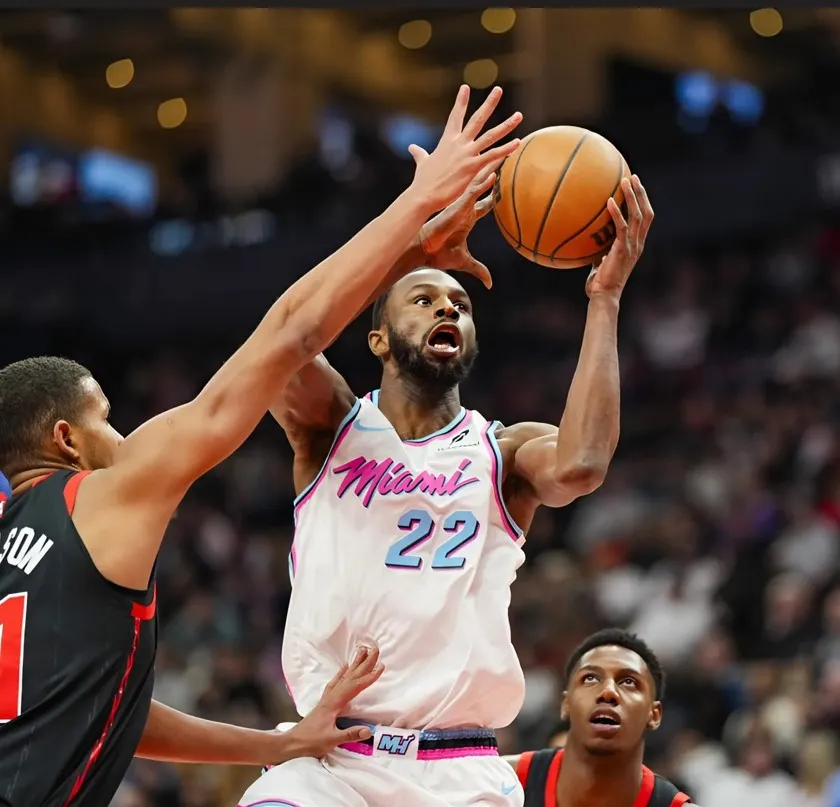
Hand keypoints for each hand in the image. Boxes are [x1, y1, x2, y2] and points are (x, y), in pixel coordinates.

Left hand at [279, 645, 383, 759]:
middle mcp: (331, 696)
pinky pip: (336, 682)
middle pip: (351, 676)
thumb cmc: (311, 742)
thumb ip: (350, 734)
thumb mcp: (332, 740)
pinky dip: (341, 673)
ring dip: (354, 664)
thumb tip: (369, 730)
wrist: (292, 743)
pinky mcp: (325, 701)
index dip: (369, 677)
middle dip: (364, 663)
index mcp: (334, 703)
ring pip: (344, 677)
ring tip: (362, 651)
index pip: (355, 687)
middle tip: (375, 649)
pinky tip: (345, 667)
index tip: (381, 666)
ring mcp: (327, 698)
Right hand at [409, 85, 521, 214]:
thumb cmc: (423, 181)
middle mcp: (458, 144)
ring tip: (519, 116)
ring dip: (506, 125)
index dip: (460, 101)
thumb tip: (412, 147)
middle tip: (498, 90)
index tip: (465, 87)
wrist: (424, 194)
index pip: (455, 116)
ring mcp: (466, 154)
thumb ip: (419, 153)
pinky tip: (517, 142)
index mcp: (447, 141)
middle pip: (477, 119)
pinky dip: (505, 149)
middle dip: (488, 104)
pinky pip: (492, 155)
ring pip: (490, 136)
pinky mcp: (472, 167)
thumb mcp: (422, 163)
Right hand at [417, 162, 499, 288]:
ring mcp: (461, 205)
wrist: (423, 250)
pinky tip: (493, 174)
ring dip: (491, 170)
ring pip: (479, 184)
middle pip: (483, 186)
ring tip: (504, 155)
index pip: (484, 202)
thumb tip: (490, 284)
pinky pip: (472, 192)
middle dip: (493, 172)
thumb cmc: (439, 254)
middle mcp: (465, 207)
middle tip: (505, 158)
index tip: (503, 185)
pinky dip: (482, 184)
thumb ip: (479, 270)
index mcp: (466, 217)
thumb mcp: (465, 262)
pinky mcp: (457, 207)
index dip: (494, 194)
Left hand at [585, 175, 653, 299]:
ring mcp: (632, 246)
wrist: (603, 296)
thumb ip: (599, 248)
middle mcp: (638, 243)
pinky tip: (609, 201)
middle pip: (646, 213)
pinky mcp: (622, 250)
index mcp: (636, 244)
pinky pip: (621, 227)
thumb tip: (586, 238)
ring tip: (625, 180)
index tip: (636, 186)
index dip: (643, 201)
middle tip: (633, 177)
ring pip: (637, 216)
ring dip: (632, 196)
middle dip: (641, 193)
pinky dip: (616, 212)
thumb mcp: (600, 261)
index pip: (645, 219)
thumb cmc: (600, 282)